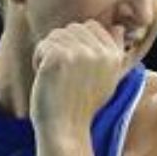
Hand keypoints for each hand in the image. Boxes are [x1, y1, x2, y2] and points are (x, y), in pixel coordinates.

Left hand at [30, 21, 128, 135]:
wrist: (65, 129)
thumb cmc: (81, 106)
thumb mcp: (107, 79)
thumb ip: (113, 53)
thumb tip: (118, 27)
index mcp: (114, 55)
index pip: (91, 26)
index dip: (77, 43)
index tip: (76, 69)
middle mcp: (100, 52)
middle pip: (72, 29)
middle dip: (62, 48)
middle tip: (65, 76)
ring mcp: (80, 53)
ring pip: (55, 36)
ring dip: (49, 55)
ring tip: (56, 78)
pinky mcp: (59, 57)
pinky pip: (42, 46)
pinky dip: (38, 62)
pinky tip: (46, 80)